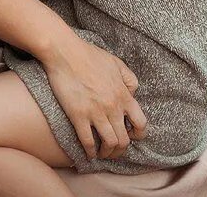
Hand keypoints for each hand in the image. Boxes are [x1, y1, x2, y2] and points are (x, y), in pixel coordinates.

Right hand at [40, 35, 147, 160]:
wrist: (65, 52)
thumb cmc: (89, 55)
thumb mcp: (116, 63)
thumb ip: (129, 79)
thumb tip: (133, 94)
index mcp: (123, 94)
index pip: (141, 124)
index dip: (138, 135)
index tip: (131, 136)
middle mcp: (113, 106)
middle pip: (124, 140)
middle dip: (121, 149)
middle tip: (114, 149)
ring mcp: (95, 112)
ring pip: (109, 144)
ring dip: (107, 153)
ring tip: (102, 153)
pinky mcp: (78, 115)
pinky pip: (88, 141)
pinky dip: (90, 152)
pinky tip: (88, 153)